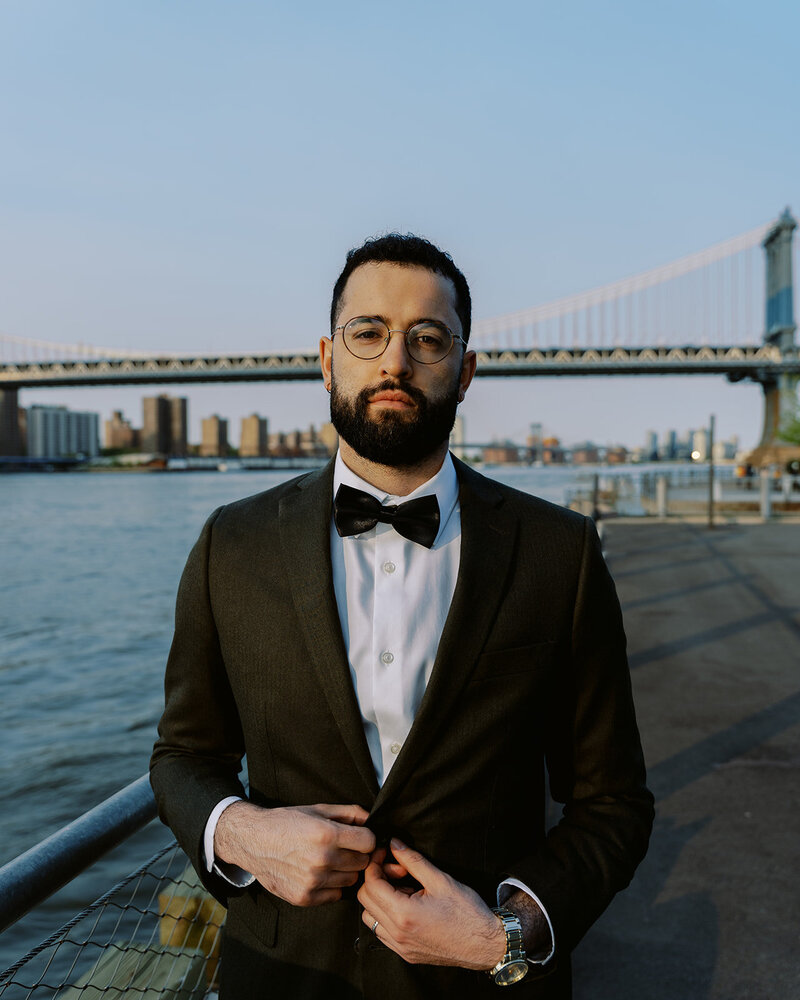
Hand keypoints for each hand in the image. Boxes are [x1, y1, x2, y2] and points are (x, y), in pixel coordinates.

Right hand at [214, 801, 375, 905]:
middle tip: (344, 849)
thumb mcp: (317, 809)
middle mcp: (322, 860)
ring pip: (350, 880)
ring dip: (345, 871)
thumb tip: (371, 819)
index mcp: (327, 834)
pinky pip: (335, 895)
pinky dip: (332, 886)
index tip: (360, 838)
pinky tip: (319, 873)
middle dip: (357, 854)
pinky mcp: (304, 897)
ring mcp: (313, 881)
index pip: (369, 842)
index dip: (367, 838)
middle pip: (362, 863)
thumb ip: (348, 813)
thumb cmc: (286, 822)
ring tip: (330, 860)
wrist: (253, 841)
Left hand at [357, 839, 504, 969]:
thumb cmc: (467, 912)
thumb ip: (412, 860)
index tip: (385, 853)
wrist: (485, 944)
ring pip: (370, 918)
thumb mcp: (440, 879)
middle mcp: (397, 934)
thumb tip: (394, 844)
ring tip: (404, 890)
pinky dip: (386, 915)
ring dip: (380, 899)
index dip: (375, 864)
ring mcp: (400, 947)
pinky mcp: (406, 954)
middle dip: (376, 879)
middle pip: (365, 901)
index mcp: (404, 914)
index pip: (371, 884)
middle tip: (399, 870)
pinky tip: (407, 906)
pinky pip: (382, 932)